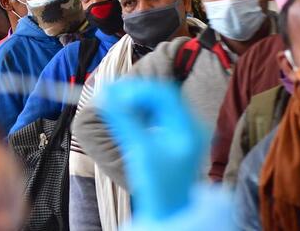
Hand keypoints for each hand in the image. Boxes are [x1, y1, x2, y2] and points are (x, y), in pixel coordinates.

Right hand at [95, 78, 208, 221]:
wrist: (169, 210)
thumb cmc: (157, 186)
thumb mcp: (138, 150)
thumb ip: (123, 121)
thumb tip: (106, 96)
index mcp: (188, 129)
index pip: (164, 94)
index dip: (138, 89)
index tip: (116, 91)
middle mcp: (193, 127)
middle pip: (164, 96)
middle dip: (138, 93)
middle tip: (114, 94)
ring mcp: (188, 131)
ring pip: (162, 103)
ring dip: (140, 101)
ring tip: (119, 103)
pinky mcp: (180, 136)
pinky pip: (162, 114)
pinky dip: (145, 110)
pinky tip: (130, 113)